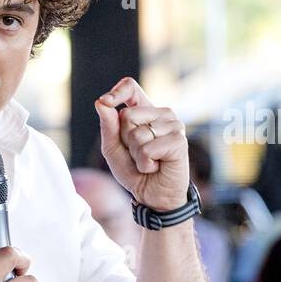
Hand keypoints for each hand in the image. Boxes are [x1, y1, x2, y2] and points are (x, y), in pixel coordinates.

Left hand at [95, 77, 189, 211]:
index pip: (130, 87)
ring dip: (136, 155)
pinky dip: (145, 163)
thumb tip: (101, 103)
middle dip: (124, 140)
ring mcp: (174, 125)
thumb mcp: (113, 149)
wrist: (153, 194)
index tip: (105, 102)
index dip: (116, 92)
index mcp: (144, 111)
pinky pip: (148, 149)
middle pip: (127, 115)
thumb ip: (108, 126)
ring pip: (137, 134)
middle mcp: (161, 113)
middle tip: (137, 154)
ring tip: (148, 161)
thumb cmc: (134, 170)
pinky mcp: (179, 141)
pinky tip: (156, 166)